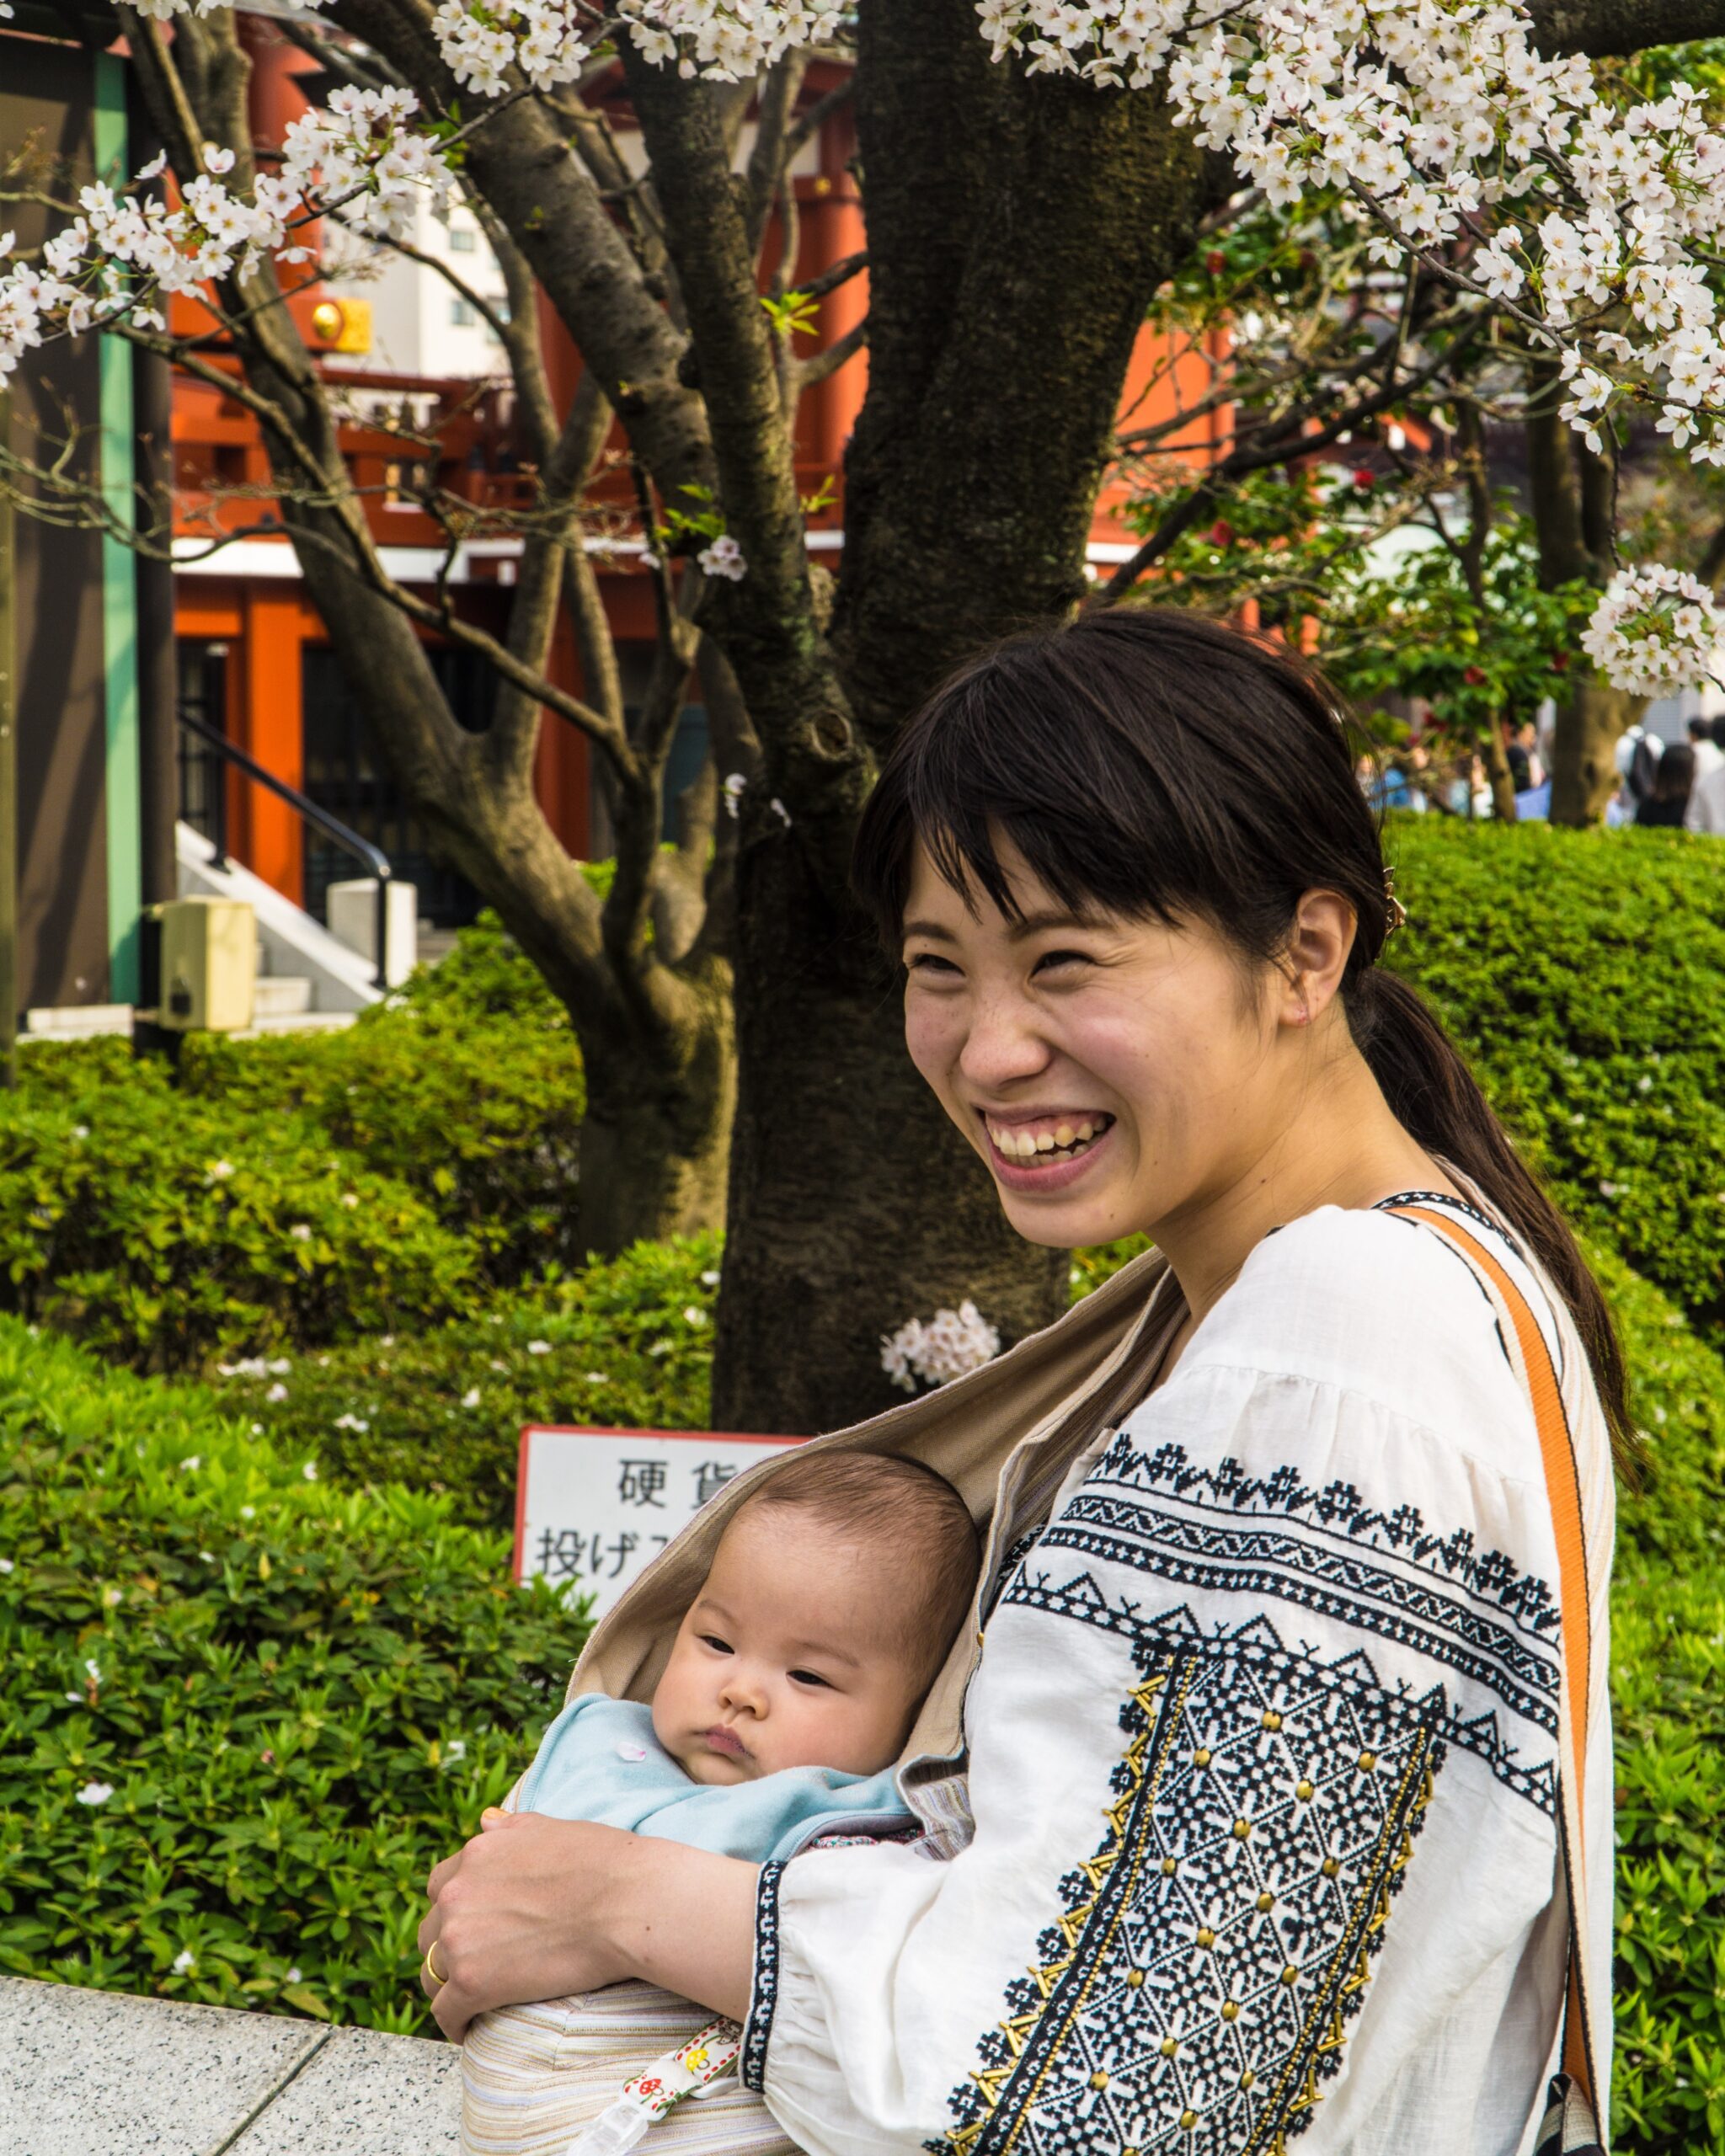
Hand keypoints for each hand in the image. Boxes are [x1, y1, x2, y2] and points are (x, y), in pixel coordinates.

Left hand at [417, 1808, 758, 2042]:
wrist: (626, 1901)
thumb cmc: (602, 1861)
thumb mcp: (548, 1827)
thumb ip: (508, 1828)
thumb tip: (485, 1819)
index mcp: (475, 1854)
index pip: (439, 1886)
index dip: (455, 1908)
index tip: (474, 1927)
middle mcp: (457, 1892)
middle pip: (430, 1932)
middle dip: (448, 1948)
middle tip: (476, 1965)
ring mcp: (460, 1938)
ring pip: (431, 1974)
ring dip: (448, 1987)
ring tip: (470, 2001)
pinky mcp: (472, 1982)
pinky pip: (445, 2012)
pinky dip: (455, 2023)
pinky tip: (471, 2028)